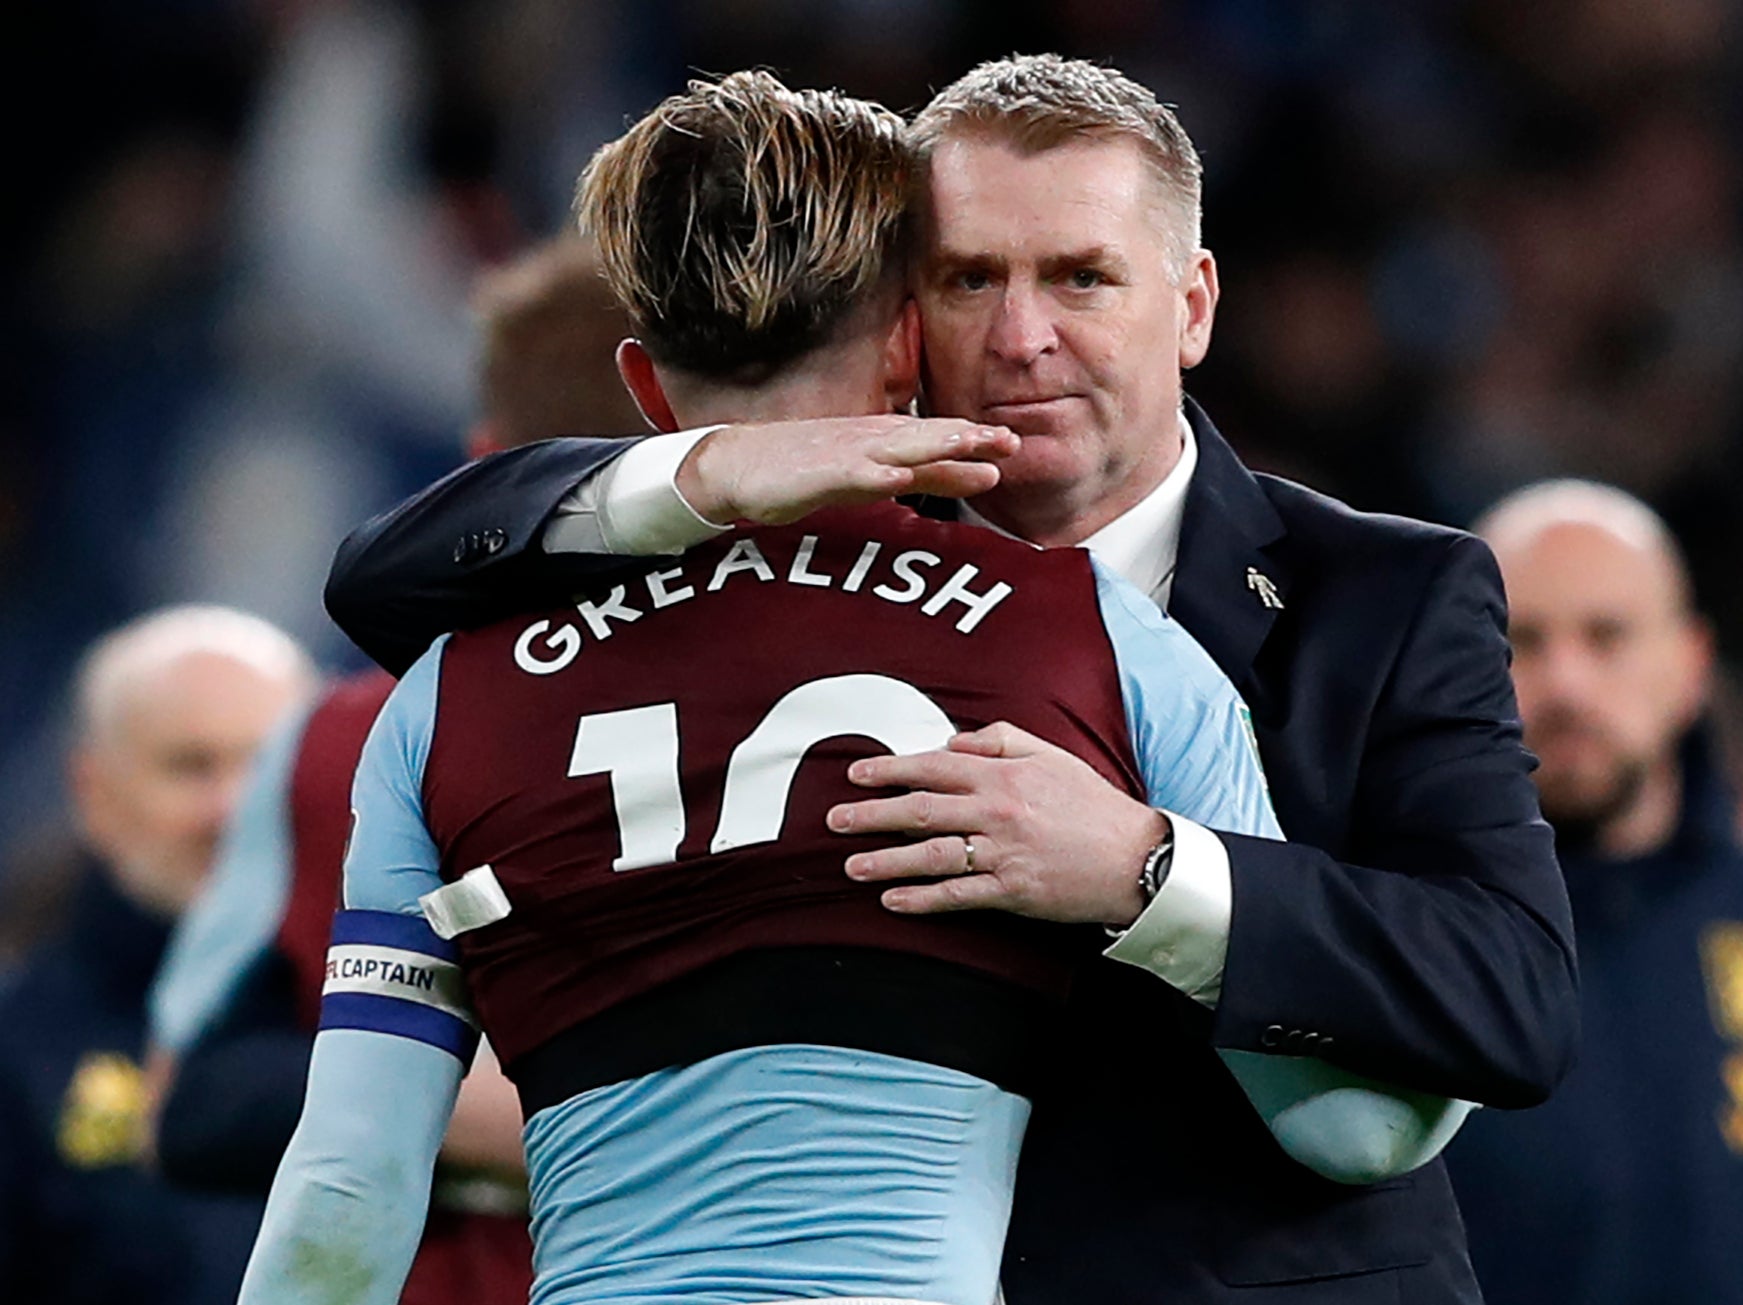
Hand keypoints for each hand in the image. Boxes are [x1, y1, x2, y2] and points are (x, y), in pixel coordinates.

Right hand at [676, 415, 1018, 525]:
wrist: (738, 463)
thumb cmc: (800, 469)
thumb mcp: (867, 472)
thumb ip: (911, 475)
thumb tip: (964, 475)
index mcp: (882, 441)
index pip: (935, 441)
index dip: (973, 443)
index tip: (1013, 445)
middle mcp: (870, 441)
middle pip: (926, 437)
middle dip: (967, 438)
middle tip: (1009, 440)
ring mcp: (844, 454)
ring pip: (897, 447)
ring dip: (933, 444)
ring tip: (969, 443)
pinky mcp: (817, 473)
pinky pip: (851, 473)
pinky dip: (877, 473)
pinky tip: (899, 475)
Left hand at [827, 722, 1169, 926]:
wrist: (1136, 856)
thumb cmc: (1092, 805)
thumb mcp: (1051, 755)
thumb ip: (1000, 740)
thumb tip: (951, 743)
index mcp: (1004, 775)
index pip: (933, 768)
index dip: (890, 770)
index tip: (856, 774)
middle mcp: (998, 811)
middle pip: (921, 810)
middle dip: (872, 815)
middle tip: (834, 820)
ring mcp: (1004, 853)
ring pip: (932, 854)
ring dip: (886, 860)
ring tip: (850, 865)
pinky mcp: (1013, 890)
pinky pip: (958, 895)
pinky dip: (922, 899)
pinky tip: (892, 901)